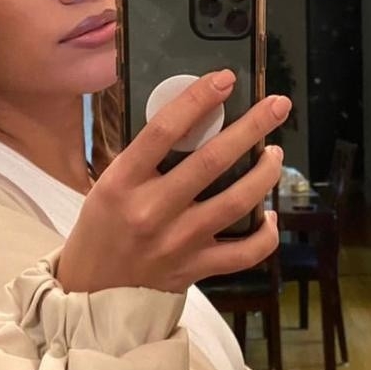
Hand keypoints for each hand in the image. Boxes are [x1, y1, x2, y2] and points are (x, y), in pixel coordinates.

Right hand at [57, 69, 289, 293]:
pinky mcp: (195, 268)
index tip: (225, 79)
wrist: (93, 290)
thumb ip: (146, 157)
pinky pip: (244, 253)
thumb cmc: (102, 227)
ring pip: (236, 202)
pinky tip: (268, 215)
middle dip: (251, 127)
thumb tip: (194, 116)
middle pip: (212, 161)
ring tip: (274, 153)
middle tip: (277, 105)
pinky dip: (264, 234)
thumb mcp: (109, 184)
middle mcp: (151, 211)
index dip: (198, 100)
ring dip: (264, 173)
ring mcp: (177, 242)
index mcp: (123, 182)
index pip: (164, 130)